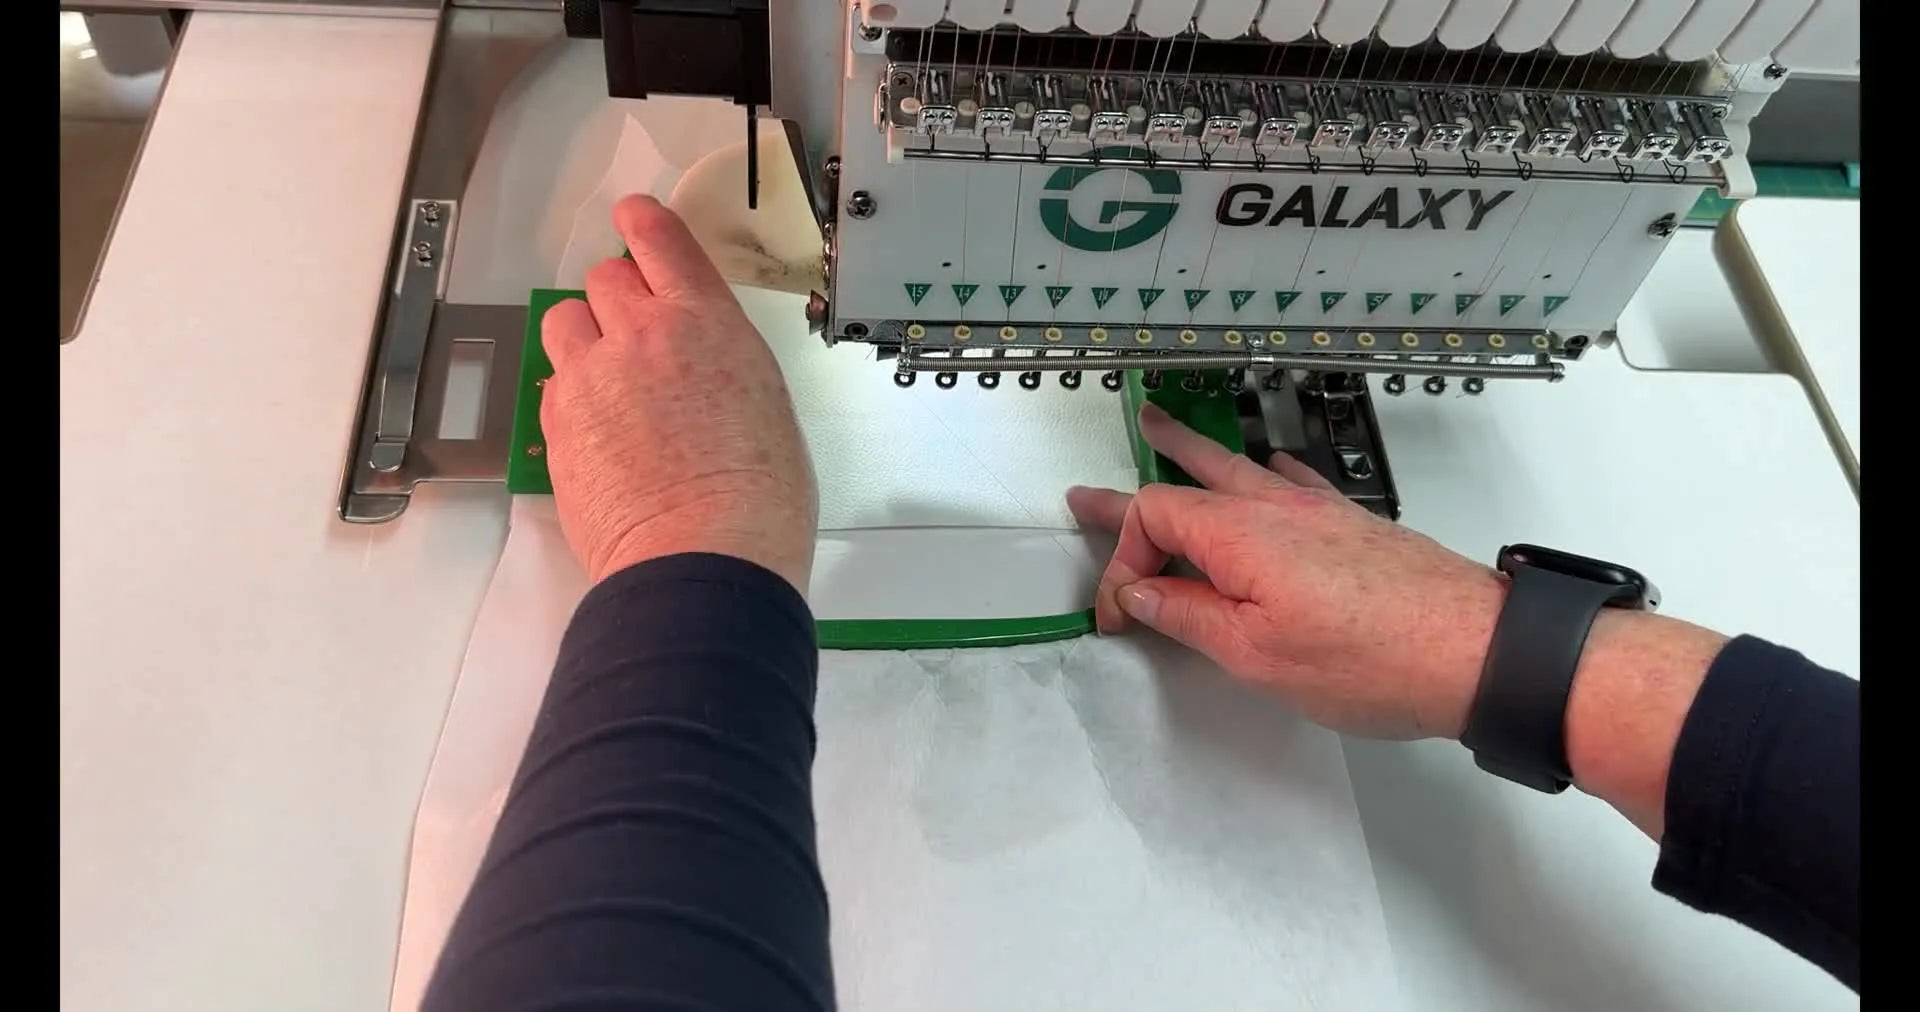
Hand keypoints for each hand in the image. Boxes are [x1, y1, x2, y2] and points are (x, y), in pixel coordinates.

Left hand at [540, 195, 815, 592]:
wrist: (705, 558)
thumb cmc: (756, 501)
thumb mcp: (766, 404)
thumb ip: (722, 363)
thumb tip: (701, 370)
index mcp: (707, 322)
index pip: (660, 241)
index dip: (641, 223)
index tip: (634, 219)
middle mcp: (643, 334)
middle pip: (605, 279)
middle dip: (617, 299)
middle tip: (634, 334)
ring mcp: (592, 376)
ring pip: (565, 322)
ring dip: (583, 338)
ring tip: (607, 381)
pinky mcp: (558, 421)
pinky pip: (552, 383)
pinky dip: (569, 395)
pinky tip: (599, 431)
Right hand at [1067, 402, 1505, 738]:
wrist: (1477, 652)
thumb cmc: (1371, 660)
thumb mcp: (1257, 656)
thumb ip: (1191, 618)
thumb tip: (1141, 595)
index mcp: (1241, 535)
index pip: (1151, 521)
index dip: (1120, 563)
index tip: (1119, 616)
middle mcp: (1277, 508)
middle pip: (1188, 480)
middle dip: (1133, 486)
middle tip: (1089, 489)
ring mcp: (1320, 511)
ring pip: (1239, 471)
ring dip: (1192, 457)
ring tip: (1163, 431)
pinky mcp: (1354, 526)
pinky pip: (1295, 480)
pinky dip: (1266, 471)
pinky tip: (1268, 467)